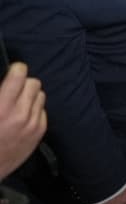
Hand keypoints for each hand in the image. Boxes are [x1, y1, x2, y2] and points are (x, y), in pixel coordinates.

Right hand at [0, 63, 45, 177]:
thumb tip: (4, 79)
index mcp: (2, 107)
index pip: (19, 74)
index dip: (15, 70)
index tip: (11, 72)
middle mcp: (20, 114)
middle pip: (34, 83)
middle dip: (23, 84)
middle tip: (13, 91)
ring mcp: (33, 123)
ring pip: (40, 95)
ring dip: (30, 97)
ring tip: (17, 104)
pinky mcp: (40, 132)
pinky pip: (43, 110)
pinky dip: (34, 110)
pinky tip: (22, 118)